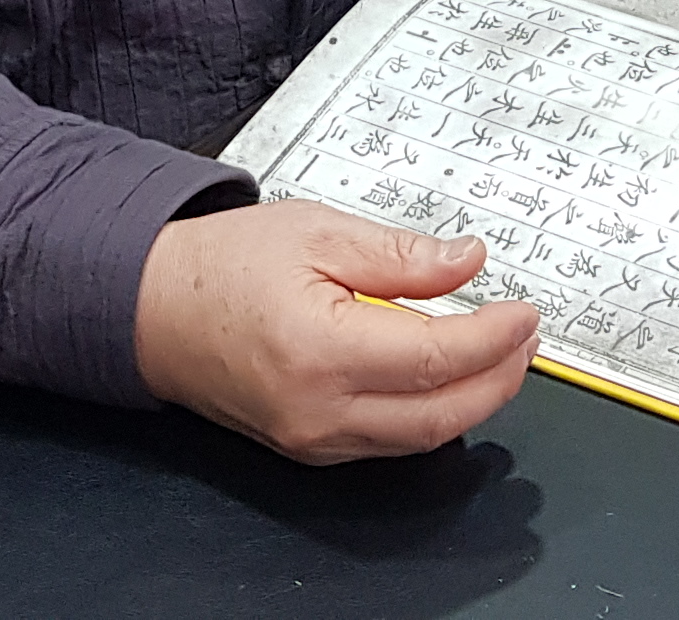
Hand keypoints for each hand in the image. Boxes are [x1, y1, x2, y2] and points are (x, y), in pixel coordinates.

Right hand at [133, 199, 540, 463]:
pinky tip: (444, 377)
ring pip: (420, 438)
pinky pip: (389, 441)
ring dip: (472, 401)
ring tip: (498, 355)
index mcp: (319, 350)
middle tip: (526, 338)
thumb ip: (400, 255)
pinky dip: (430, 414)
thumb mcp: (316, 231)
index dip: (495, 338)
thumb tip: (468, 261)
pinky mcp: (309, 447)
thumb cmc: (221, 267)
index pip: (437, 358)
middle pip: (441, 415)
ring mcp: (312, 438)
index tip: (524, 312)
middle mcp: (318, 409)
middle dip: (499, 379)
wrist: (153, 310)